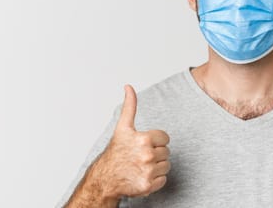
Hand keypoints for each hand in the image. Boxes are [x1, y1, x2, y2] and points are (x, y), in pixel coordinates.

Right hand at [93, 84, 170, 198]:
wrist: (105, 178)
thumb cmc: (116, 152)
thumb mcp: (123, 127)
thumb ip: (130, 106)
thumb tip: (128, 86)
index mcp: (145, 139)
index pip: (165, 138)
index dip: (155, 141)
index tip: (144, 144)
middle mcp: (147, 155)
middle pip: (166, 152)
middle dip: (156, 153)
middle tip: (141, 156)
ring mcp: (148, 171)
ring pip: (166, 165)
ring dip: (157, 166)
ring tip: (142, 165)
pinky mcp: (149, 185)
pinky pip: (164, 179)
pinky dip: (156, 180)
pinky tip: (143, 175)